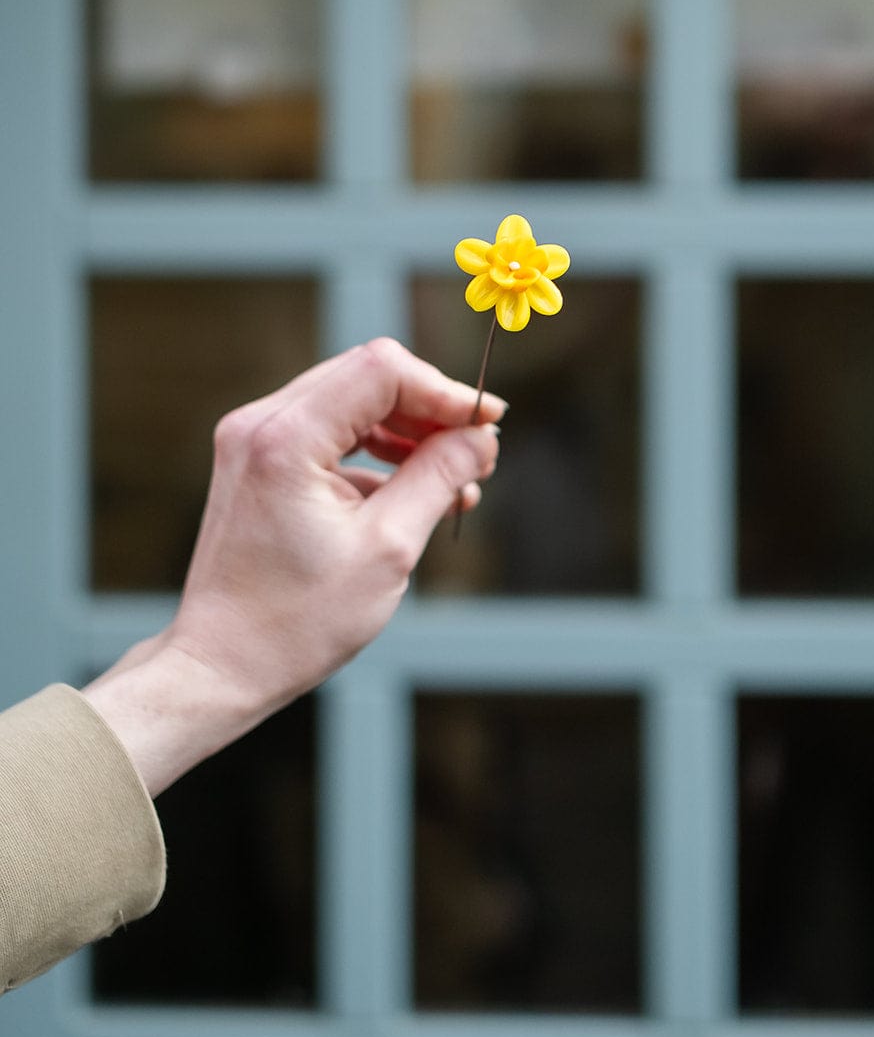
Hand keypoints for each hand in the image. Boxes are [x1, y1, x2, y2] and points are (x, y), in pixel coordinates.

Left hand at [83, 339, 502, 793]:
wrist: (220, 665)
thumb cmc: (296, 622)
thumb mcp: (388, 548)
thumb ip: (440, 478)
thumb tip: (482, 438)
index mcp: (285, 439)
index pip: (381, 371)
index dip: (444, 391)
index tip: (489, 424)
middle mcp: (260, 423)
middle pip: (366, 376)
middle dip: (430, 410)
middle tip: (478, 453)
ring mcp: (252, 439)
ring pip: (351, 401)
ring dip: (407, 432)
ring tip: (455, 480)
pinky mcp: (257, 460)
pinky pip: (329, 431)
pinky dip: (375, 453)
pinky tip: (413, 493)